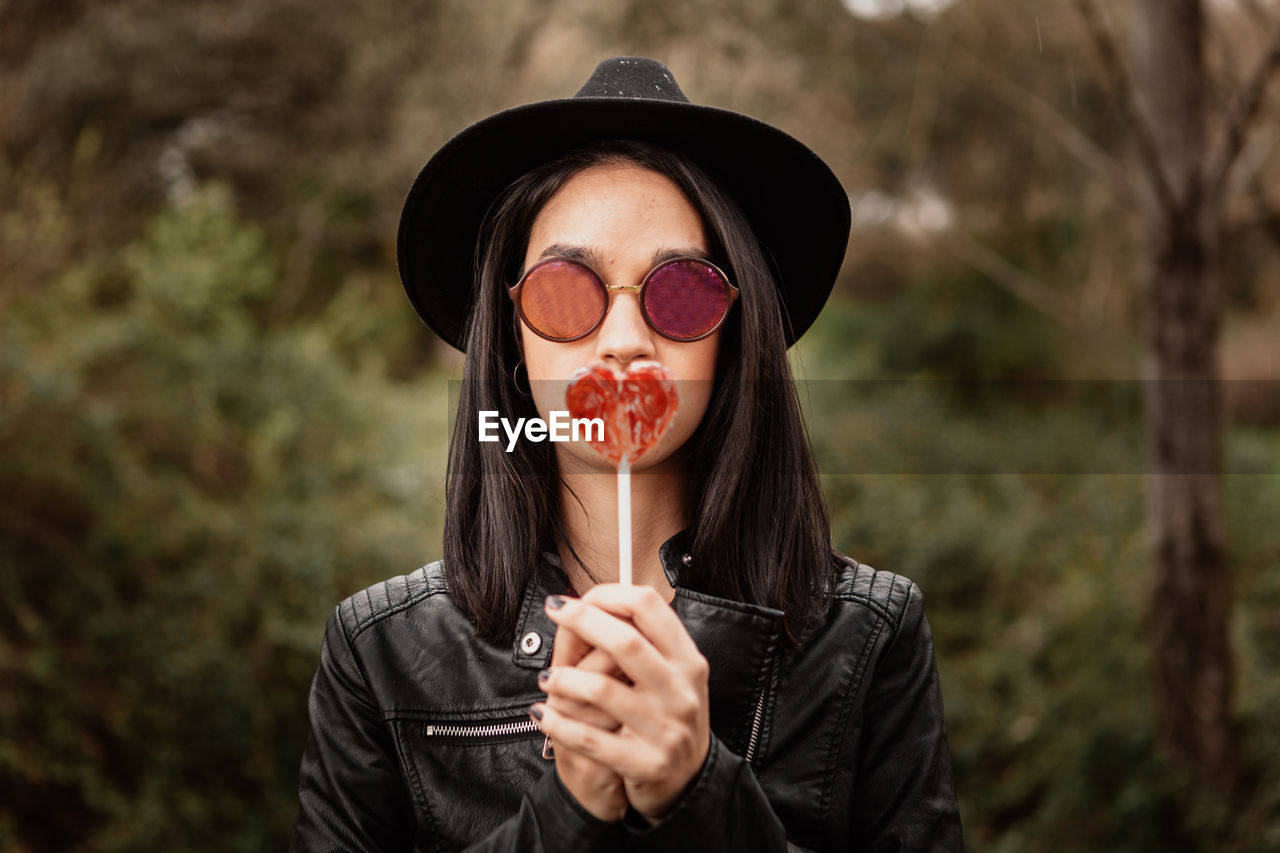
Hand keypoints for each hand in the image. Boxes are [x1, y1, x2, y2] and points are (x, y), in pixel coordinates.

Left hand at [532, 585, 710, 822]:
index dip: (610, 593)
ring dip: (563, 679)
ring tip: (546, 678)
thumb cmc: (669, 719)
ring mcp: (665, 729)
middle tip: (554, 610)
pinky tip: (542, 715)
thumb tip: (592, 602)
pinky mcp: (645, 764)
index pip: (651, 607)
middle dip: (581, 620)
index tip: (581, 596)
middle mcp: (681, 691)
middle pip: (626, 641)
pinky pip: (590, 739)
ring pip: (602, 690)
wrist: (689, 785)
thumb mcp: (673, 676)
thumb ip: (644, 641)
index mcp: (688, 661)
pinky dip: (558, 724)